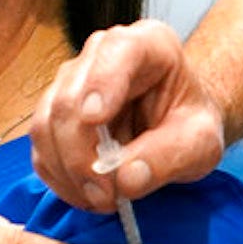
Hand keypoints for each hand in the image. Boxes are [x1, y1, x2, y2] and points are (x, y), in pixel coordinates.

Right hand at [31, 20, 227, 211]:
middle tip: (106, 195)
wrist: (177, 127)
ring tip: (102, 199)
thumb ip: (170, 156)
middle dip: (81, 155)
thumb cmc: (190, 125)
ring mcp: (71, 82)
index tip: (95, 119)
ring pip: (46, 125)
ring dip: (68, 171)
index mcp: (148, 44)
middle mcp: (100, 54)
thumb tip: (125, 179)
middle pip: (69, 99)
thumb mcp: (201, 143)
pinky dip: (60, 177)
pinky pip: (41, 148)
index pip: (117, 51)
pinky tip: (86, 193)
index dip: (100, 83)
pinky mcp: (54, 114)